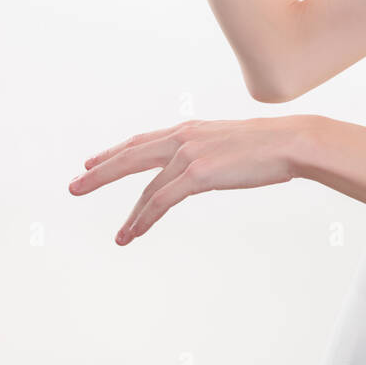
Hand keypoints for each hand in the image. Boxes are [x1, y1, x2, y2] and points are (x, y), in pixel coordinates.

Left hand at [68, 117, 306, 244]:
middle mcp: (183, 138)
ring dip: (129, 215)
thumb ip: (213, 151)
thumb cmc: (270, 145)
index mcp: (191, 129)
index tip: (93, 161)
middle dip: (99, 173)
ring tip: (118, 235)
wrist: (290, 141)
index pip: (142, 140)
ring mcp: (188, 155)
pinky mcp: (197, 174)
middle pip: (129, 156)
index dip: (115, 152)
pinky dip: (145, 220)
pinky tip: (135, 233)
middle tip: (75, 185)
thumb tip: (209, 165)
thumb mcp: (233, 142)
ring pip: (144, 187)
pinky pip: (161, 202)